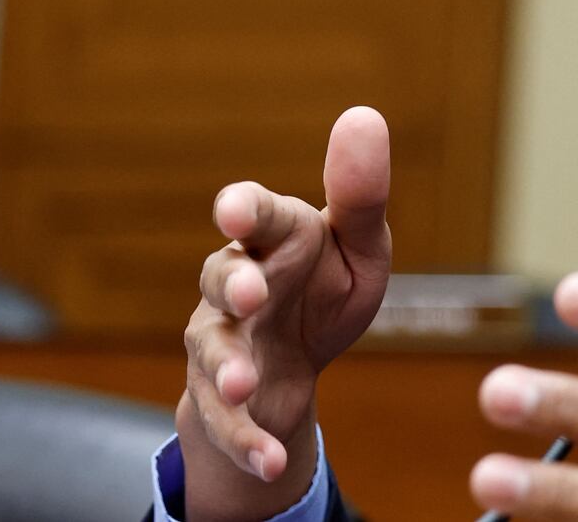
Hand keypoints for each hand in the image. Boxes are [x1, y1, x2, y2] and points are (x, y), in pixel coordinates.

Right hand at [176, 106, 391, 518]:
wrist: (297, 362)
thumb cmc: (326, 285)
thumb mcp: (359, 246)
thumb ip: (362, 194)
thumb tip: (364, 115)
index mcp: (274, 237)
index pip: (256, 213)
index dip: (245, 208)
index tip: (239, 209)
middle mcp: (236, 283)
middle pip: (222, 275)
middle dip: (234, 282)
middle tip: (253, 294)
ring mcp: (222, 341)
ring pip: (213, 349)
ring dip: (227, 367)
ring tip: (245, 384)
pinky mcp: (223, 397)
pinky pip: (227, 422)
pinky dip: (247, 442)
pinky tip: (270, 462)